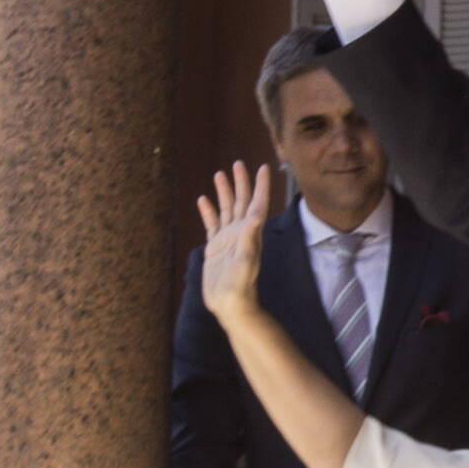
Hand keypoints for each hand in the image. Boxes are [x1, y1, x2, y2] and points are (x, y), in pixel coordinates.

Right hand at [197, 162, 271, 325]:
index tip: (265, 167)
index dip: (261, 185)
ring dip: (224, 192)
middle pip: (242, 201)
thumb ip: (250, 239)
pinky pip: (212, 223)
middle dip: (241, 182)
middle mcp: (241, 232)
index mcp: (251, 232)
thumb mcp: (246, 261)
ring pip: (226, 209)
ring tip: (219, 174)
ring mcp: (228, 238)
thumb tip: (256, 216)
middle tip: (238, 163)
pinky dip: (208, 211)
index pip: (258, 203)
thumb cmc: (240, 286)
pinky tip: (203, 199)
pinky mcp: (215, 247)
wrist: (230, 303)